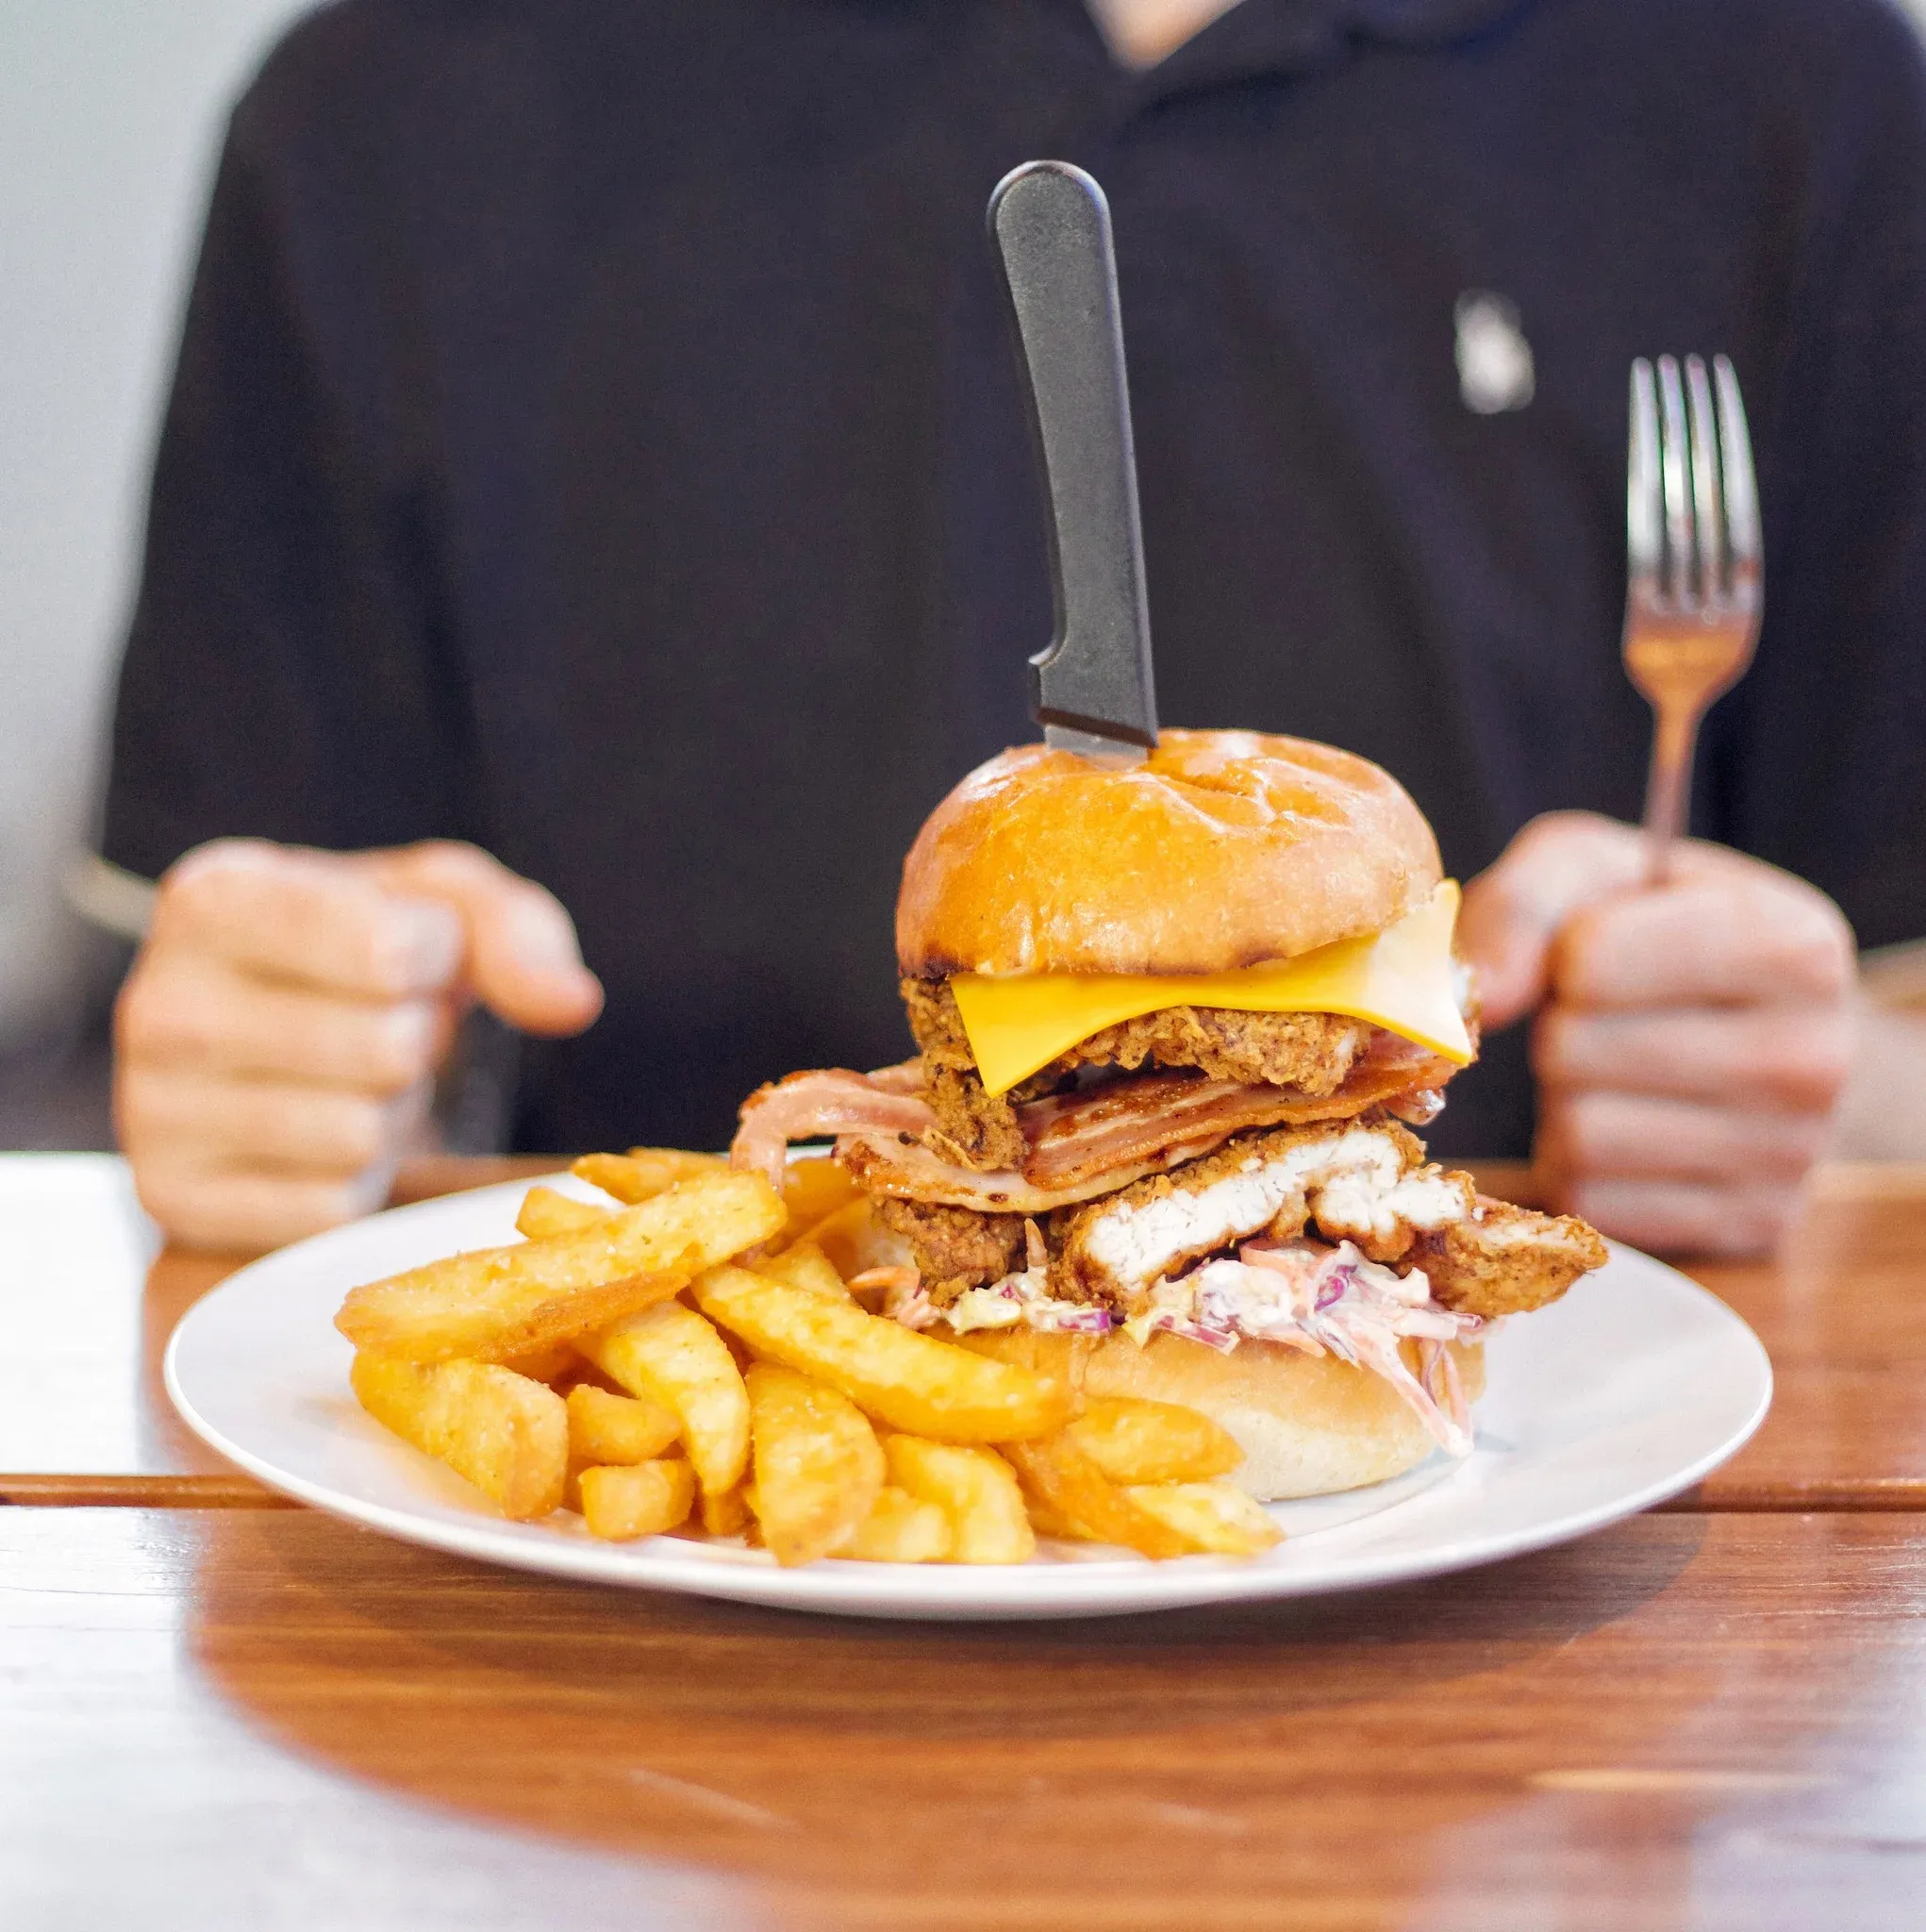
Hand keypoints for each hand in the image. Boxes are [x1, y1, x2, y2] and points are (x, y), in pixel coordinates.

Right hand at [116, 839, 602, 1250]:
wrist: (272, 1032)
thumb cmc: (359, 952)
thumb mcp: (442, 905)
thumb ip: (515, 931)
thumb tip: (570, 1002)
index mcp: (215, 897)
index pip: (385, 950)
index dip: (434, 959)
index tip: (402, 951)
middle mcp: (157, 1000)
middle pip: (384, 1051)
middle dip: (415, 1041)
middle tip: (378, 1025)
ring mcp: (149, 1109)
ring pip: (359, 1138)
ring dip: (389, 1114)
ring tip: (348, 1078)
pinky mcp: (172, 1200)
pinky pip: (327, 1211)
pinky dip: (352, 1182)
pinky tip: (316, 1139)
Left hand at [1459, 812, 1855, 1254]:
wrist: (1765, 1030)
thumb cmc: (1658, 933)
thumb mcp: (1592, 873)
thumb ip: (1521, 906)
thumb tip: (1468, 998)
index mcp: (1792, 944)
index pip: (1589, 960)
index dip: (1563, 957)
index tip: (1599, 953)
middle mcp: (1812, 1056)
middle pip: (1573, 1052)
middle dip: (1559, 1032)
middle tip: (1606, 1020)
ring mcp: (1789, 1156)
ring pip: (1579, 1136)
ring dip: (1564, 1101)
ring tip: (1619, 1072)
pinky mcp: (1750, 1227)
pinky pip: (1592, 1201)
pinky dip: (1581, 1166)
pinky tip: (1631, 1129)